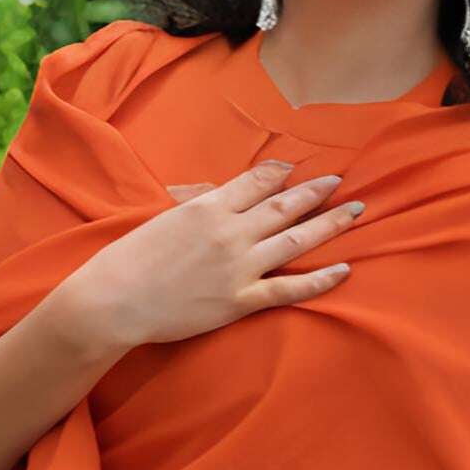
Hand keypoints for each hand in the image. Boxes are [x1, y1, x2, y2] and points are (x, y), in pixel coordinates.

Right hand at [55, 156, 363, 357]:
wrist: (114, 300)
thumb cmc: (130, 259)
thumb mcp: (164, 218)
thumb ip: (197, 206)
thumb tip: (217, 196)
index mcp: (208, 207)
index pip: (256, 182)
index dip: (281, 174)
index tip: (298, 168)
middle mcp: (230, 232)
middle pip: (284, 206)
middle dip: (316, 192)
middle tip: (340, 182)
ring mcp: (239, 267)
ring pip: (296, 241)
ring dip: (329, 224)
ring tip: (355, 212)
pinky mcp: (240, 301)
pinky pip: (290, 289)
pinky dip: (320, 280)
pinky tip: (344, 269)